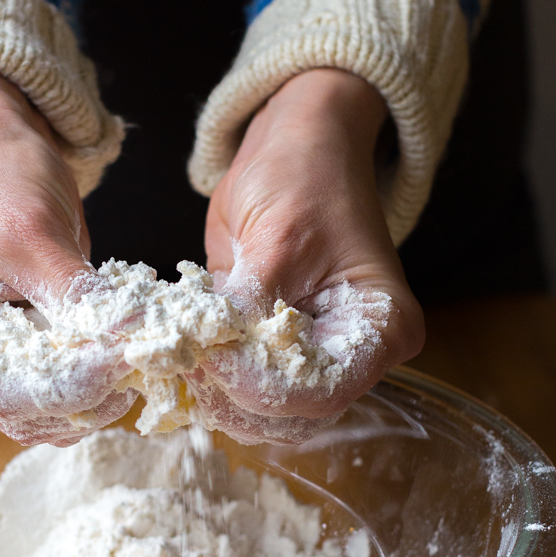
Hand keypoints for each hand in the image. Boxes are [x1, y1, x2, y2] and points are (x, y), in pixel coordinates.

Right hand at [0, 66, 135, 444]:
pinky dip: (89, 377)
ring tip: (138, 359)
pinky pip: (52, 386)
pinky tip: (123, 354)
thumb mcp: (31, 230)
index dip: (69, 384)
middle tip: (143, 362)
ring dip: (92, 393)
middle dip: (84, 394)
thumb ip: (75, 295)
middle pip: (20, 408)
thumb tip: (130, 342)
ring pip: (41, 408)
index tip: (125, 363)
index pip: (2, 387)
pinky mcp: (9, 350)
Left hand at [187, 68, 424, 442]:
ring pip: (262, 410)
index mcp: (381, 329)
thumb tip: (202, 356)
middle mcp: (356, 353)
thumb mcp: (277, 240)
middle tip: (179, 359)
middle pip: (291, 413)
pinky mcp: (277, 349)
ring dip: (213, 391)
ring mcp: (316, 355)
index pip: (320, 393)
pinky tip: (178, 351)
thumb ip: (248, 307)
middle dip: (231, 396)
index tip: (205, 358)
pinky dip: (207, 375)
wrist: (298, 143)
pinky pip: (242, 385)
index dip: (257, 387)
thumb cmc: (304, 175)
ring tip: (174, 353)